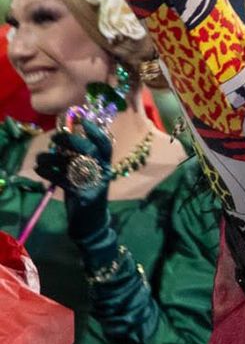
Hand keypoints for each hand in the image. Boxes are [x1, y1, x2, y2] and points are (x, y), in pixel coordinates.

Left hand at [35, 116, 112, 242]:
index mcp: (106, 166)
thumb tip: (64, 137)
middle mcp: (102, 173)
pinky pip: (61, 178)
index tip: (83, 120)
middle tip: (56, 137)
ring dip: (53, 157)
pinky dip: (48, 172)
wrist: (91, 223)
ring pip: (72, 163)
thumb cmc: (87, 194)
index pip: (106, 145)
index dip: (96, 131)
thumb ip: (80, 158)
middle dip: (71, 140)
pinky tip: (39, 169)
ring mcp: (93, 185)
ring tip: (41, 157)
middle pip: (89, 149)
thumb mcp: (87, 174)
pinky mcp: (81, 195)